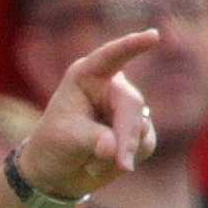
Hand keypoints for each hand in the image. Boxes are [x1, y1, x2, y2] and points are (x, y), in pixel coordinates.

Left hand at [16, 29, 158, 197]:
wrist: (57, 171)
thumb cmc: (54, 145)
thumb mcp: (66, 139)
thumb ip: (94, 140)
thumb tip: (117, 148)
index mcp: (86, 76)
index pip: (110, 57)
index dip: (131, 46)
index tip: (153, 36)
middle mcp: (112, 88)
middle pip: (130, 106)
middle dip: (126, 137)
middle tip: (122, 164)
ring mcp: (129, 109)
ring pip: (140, 129)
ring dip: (120, 153)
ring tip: (90, 163)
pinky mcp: (140, 130)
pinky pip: (144, 145)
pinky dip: (124, 160)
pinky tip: (101, 164)